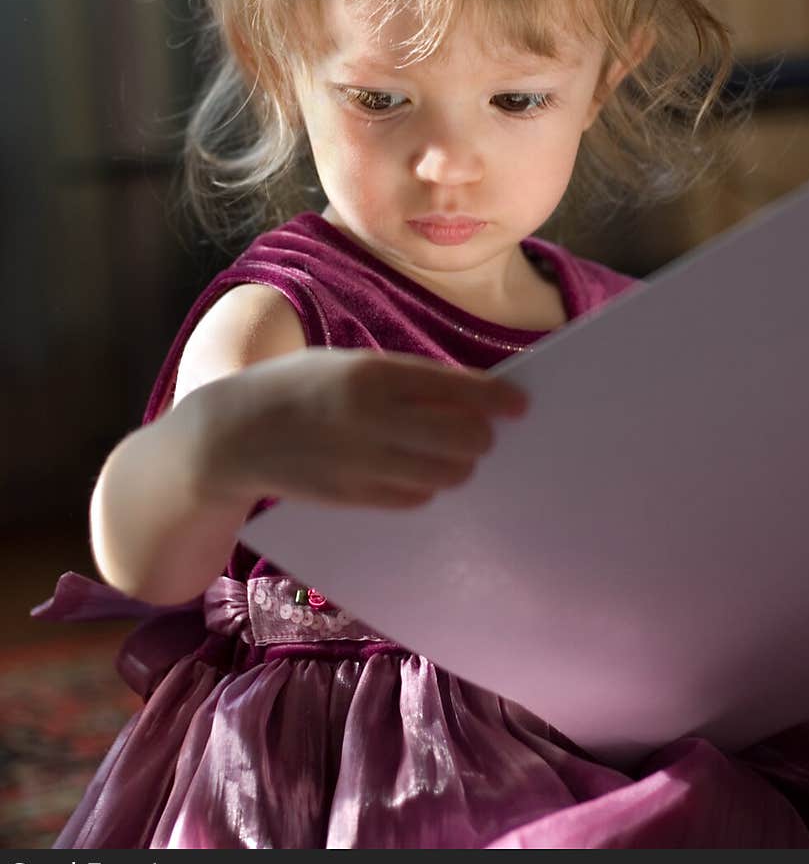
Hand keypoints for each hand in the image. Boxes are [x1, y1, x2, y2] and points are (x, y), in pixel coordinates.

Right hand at [197, 348, 528, 510]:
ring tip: (450, 453)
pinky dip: (426, 487)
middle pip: (462, 438)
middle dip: (481, 436)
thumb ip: (403, 379)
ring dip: (458, 465)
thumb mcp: (345, 364)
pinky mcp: (354, 498)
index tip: (520, 405)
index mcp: (371, 374)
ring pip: (445, 475)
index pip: (457, 389)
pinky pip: (415, 498)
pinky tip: (414, 471)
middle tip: (484, 432)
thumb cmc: (297, 388)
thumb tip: (469, 396)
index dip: (497, 399)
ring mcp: (363, 463)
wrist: (232, 435)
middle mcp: (371, 419)